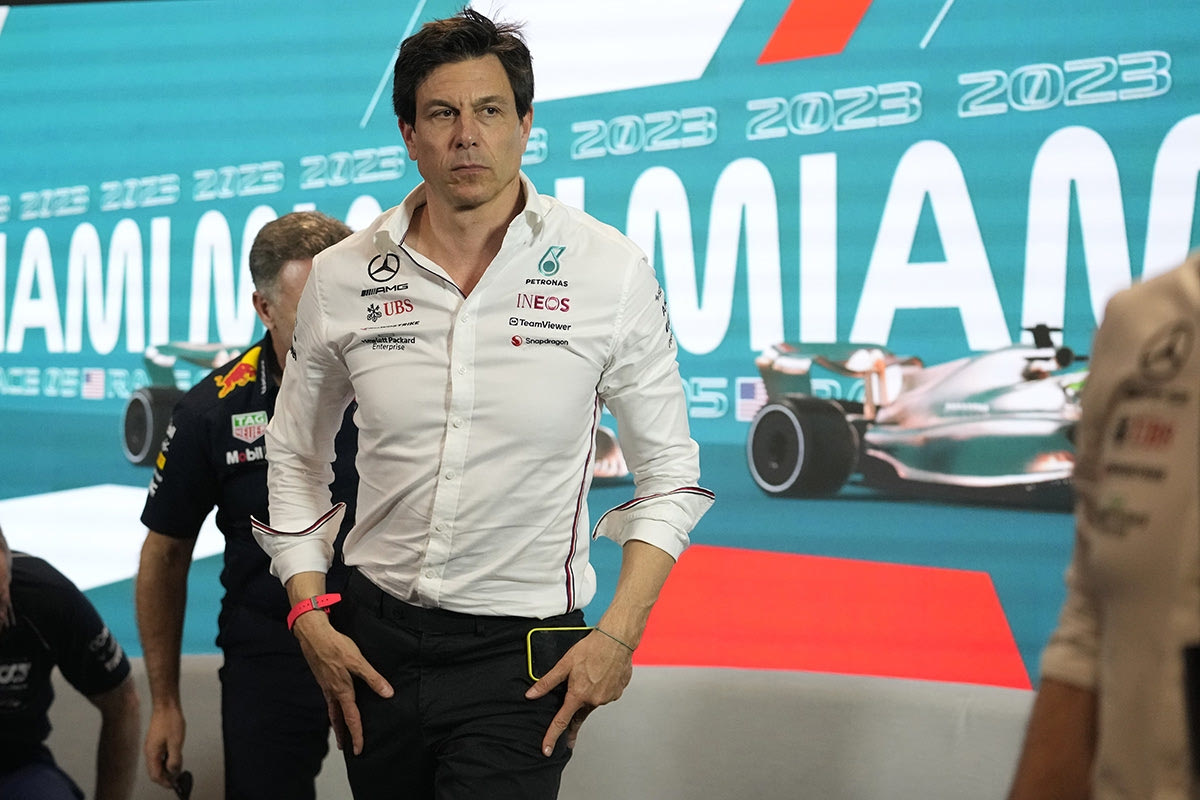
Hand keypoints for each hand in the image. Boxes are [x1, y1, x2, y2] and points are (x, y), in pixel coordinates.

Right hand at [144, 704, 185, 788]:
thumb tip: (173, 772)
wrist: (166, 705)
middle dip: (166, 777)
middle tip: (177, 779)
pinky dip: (166, 760)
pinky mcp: (155, 741)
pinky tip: (174, 757)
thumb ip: (174, 759)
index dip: (165, 782)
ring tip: (178, 769)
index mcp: (152, 754)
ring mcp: (151, 746)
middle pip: (155, 771)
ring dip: (166, 768)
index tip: (174, 786)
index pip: (156, 775)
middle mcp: (149, 751)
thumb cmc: (170, 720)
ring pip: (157, 763)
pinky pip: (159, 756)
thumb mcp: (176, 742)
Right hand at [292, 610, 392, 754]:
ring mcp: (325, 685)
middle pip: (337, 719)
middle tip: (345, 747)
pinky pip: (328, 698)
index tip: (358, 749)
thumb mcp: (358, 662)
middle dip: (342, 734)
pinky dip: (332, 707)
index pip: (352, 718)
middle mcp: (332, 691)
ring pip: (331, 709)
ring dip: (336, 722)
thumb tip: (387, 693)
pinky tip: (335, 701)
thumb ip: (373, 678)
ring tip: (339, 730)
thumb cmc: (335, 646)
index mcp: (342, 691)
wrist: (313, 634)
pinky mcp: (322, 677)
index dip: (356, 735)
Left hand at [524, 629, 633, 755]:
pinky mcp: (617, 693)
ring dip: (589, 696)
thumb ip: (547, 682)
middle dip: (574, 718)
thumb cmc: (591, 648)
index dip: (552, 737)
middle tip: (570, 731)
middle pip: (579, 713)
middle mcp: (594, 700)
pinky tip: (601, 676)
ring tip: (590, 676)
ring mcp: (607, 698)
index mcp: (578, 695)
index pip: (561, 722)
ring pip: (593, 702)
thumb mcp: (564, 664)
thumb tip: (531, 695)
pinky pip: (604, 696)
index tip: (547, 750)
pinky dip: (601, 689)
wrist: (617, 639)